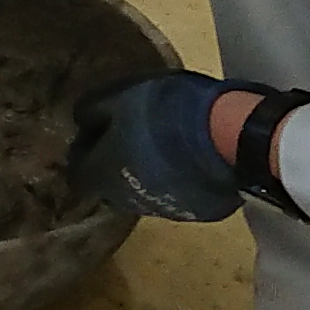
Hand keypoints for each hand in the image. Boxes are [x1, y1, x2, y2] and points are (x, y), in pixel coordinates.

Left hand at [68, 72, 263, 221]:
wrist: (231, 137)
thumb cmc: (169, 111)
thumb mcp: (123, 96)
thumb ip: (94, 111)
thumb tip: (80, 120)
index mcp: (106, 174)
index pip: (78, 177)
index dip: (82, 156)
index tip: (90, 139)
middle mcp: (128, 200)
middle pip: (108, 189)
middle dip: (111, 168)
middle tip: (125, 141)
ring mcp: (163, 210)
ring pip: (140, 195)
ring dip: (142, 176)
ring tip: (158, 150)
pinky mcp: (195, 213)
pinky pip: (173, 197)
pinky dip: (173, 182)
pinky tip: (185, 163)